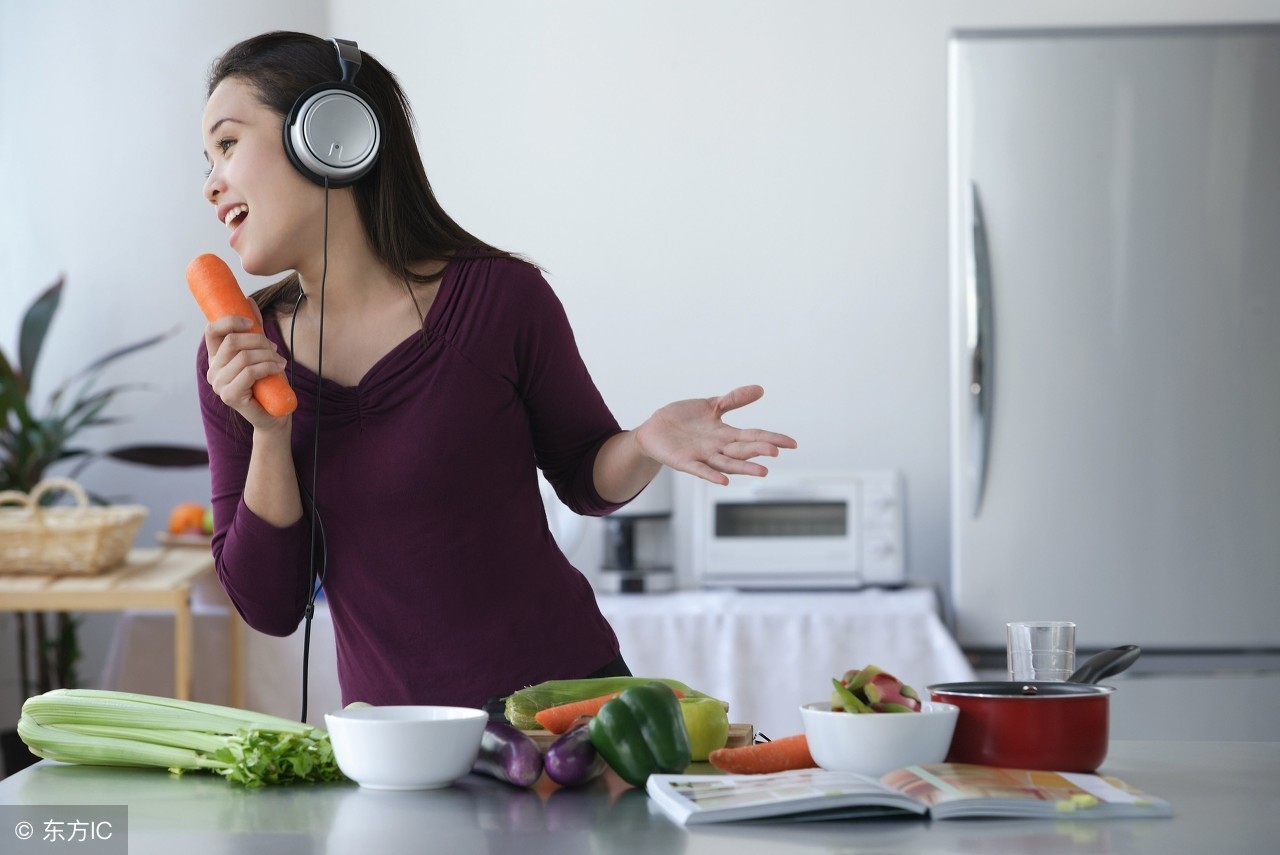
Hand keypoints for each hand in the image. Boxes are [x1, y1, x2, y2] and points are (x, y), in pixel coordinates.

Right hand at [203, 306, 289, 431]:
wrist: (274, 414)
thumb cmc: (267, 382)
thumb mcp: (261, 351)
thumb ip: (253, 329)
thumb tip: (248, 300)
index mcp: (215, 357)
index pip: (211, 330)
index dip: (230, 321)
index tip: (251, 322)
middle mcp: (212, 370)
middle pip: (232, 341)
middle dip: (259, 340)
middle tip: (274, 348)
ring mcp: (218, 384)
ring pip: (244, 356)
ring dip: (267, 355)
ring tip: (280, 361)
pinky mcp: (229, 396)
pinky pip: (249, 372)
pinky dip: (268, 366)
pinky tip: (279, 368)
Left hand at [633, 385, 796, 485]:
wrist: (654, 429)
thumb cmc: (683, 419)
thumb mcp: (710, 405)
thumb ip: (734, 400)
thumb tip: (760, 389)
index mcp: (725, 434)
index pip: (754, 436)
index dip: (773, 438)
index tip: (793, 443)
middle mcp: (718, 447)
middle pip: (743, 450)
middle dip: (759, 450)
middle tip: (777, 451)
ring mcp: (703, 456)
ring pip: (727, 464)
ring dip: (744, 468)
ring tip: (763, 471)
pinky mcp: (685, 461)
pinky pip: (700, 470)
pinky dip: (712, 475)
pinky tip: (724, 481)